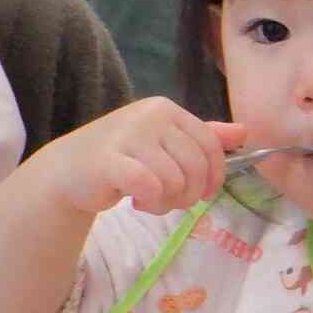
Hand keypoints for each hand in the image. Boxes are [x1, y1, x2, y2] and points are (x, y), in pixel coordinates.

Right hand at [38, 98, 246, 219]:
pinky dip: (150, 202)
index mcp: (167, 109)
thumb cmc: (122, 157)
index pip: (211, 145)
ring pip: (175, 181)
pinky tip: (137, 202)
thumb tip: (244, 132)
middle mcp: (151, 115)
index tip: (203, 194)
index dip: (215, 177)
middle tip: (169, 200)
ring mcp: (129, 135)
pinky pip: (151, 187)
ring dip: (167, 202)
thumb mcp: (164, 143)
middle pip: (196, 166)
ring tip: (149, 200)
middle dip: (189, 194)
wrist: (68, 170)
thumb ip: (203, 137)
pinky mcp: (110, 160)